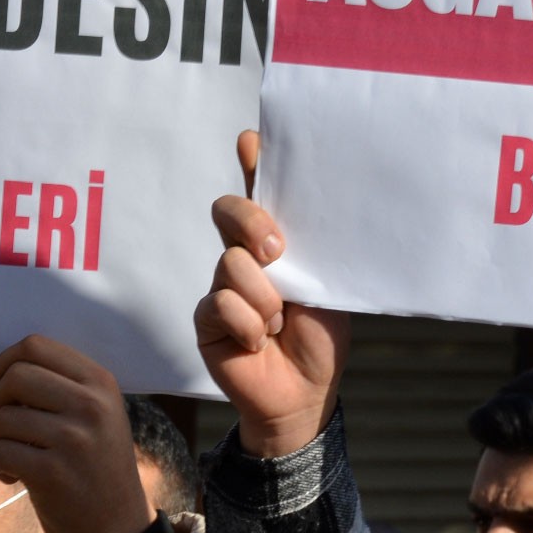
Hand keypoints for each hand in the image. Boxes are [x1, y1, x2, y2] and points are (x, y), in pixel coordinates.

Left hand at [0, 335, 155, 532]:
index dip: (0, 364)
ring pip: (3, 417)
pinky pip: (0, 451)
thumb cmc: (96, 468)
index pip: (36, 346)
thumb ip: (61, 388)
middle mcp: (91, 404)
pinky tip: (11, 478)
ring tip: (7, 459)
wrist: (119, 527)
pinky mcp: (53, 471)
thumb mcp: (97, 416)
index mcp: (100, 382)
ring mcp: (73, 437)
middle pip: (15, 376)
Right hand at [196, 129, 346, 459]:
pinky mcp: (206, 318)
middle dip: (253, 224)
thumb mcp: (325, 285)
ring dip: (265, 299)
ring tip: (281, 323)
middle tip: (278, 252)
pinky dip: (249, 325)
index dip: (254, 163)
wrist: (307, 392)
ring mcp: (222, 285)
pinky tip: (260, 341)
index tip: (251, 140)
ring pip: (231, 264)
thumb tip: (311, 205)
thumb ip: (311, 249)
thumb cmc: (321, 335)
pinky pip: (221, 304)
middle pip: (231, 211)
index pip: (262, 192)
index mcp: (279, 242)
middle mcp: (245, 256)